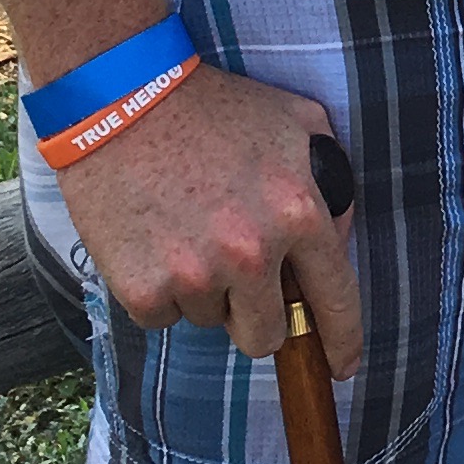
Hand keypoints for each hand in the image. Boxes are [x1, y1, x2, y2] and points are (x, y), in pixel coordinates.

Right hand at [56, 63, 361, 373]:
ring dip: (206, 291)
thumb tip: (337, 241)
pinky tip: (154, 240)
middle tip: (236, 273)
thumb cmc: (215, 107)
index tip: (341, 366)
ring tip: (187, 230)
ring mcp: (194, 275)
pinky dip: (161, 291)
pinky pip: (164, 318)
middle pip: (268, 335)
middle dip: (260, 315)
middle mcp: (251, 253)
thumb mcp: (298, 124)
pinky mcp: (142, 288)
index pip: (335, 301)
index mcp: (299, 212)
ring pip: (213, 322)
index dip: (342, 342)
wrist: (122, 96)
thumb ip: (331, 183)